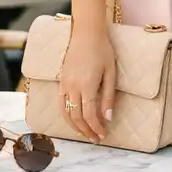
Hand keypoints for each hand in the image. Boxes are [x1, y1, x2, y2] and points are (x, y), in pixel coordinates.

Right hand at [57, 26, 115, 141]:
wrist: (86, 33)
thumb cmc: (102, 51)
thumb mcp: (111, 74)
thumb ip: (108, 97)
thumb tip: (107, 118)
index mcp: (87, 86)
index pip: (90, 115)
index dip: (96, 128)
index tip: (103, 135)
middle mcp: (72, 87)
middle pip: (77, 117)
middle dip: (86, 131)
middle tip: (96, 139)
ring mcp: (64, 84)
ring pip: (66, 113)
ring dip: (75, 127)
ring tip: (86, 133)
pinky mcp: (61, 81)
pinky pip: (61, 103)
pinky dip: (66, 116)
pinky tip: (74, 121)